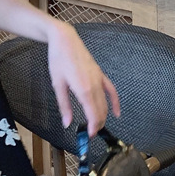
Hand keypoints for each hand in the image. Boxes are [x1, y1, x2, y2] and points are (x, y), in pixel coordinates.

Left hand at [47, 22, 120, 136]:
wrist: (65, 40)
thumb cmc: (58, 60)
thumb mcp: (58, 84)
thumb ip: (64, 105)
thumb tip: (67, 123)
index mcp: (84, 89)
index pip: (93, 115)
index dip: (93, 128)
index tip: (89, 136)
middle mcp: (95, 85)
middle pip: (101, 111)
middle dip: (97, 124)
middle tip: (89, 133)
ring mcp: (99, 79)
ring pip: (106, 103)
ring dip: (103, 116)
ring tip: (97, 126)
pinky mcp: (100, 74)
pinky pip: (111, 90)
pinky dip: (115, 102)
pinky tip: (116, 112)